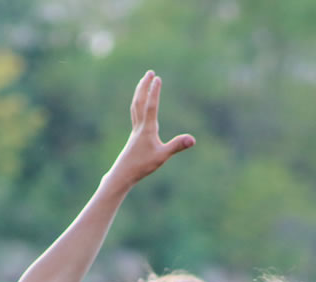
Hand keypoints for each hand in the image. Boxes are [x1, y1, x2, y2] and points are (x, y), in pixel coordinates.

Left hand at [106, 70, 194, 187]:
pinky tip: (140, 106)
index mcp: (147, 129)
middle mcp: (139, 126)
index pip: (151, 106)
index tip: (157, 78)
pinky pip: (135, 115)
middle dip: (144, 86)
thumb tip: (192, 139)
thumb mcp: (162, 156)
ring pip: (135, 106)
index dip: (155, 92)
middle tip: (149, 72)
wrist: (123, 174)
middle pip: (140, 101)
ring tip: (143, 82)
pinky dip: (138, 105)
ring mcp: (135, 131)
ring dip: (139, 92)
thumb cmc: (142, 166)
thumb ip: (177, 146)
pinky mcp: (134, 136)